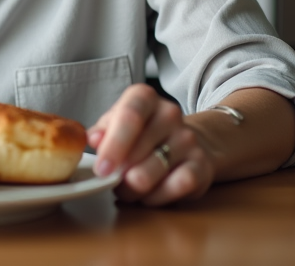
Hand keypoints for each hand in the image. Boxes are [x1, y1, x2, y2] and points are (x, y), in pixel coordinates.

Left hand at [87, 83, 215, 205]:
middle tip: (111, 182)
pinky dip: (157, 196)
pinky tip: (149, 195)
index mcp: (144, 97)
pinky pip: (177, 185)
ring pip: (155, 170)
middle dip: (119, 174)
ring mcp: (188, 138)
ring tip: (127, 189)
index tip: (102, 169)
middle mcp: (170, 113)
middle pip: (139, 149)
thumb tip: (92, 138)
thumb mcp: (116, 124)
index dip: (114, 145)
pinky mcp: (202, 164)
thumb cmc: (141, 133)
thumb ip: (102, 131)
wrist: (185, 142)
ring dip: (135, 188)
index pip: (130, 116)